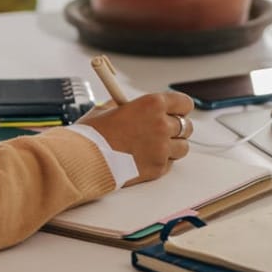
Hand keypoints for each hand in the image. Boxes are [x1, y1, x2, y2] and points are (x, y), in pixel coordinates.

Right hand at [80, 90, 194, 181]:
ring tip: (155, 147)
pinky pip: (170, 163)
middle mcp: (161, 124)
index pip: (184, 103)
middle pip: (186, 126)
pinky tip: (146, 159)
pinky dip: (162, 161)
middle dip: (177, 128)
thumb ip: (126, 105)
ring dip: (172, 146)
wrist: (85, 159)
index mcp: (152, 104)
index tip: (176, 112)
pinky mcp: (158, 167)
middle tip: (165, 131)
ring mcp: (162, 148)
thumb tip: (129, 105)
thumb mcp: (108, 108)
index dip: (180, 108)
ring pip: (183, 147)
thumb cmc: (92, 134)